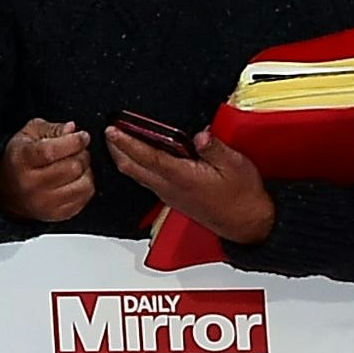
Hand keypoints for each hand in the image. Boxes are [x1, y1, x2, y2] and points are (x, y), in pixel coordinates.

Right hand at [0, 117, 95, 224]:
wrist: (6, 194)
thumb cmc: (20, 160)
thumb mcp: (28, 136)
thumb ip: (51, 128)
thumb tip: (71, 129)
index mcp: (22, 160)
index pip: (53, 151)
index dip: (74, 141)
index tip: (82, 136)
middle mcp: (31, 184)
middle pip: (73, 167)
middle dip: (82, 155)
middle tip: (76, 152)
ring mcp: (44, 202)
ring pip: (83, 184)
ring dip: (86, 172)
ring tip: (77, 167)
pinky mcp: (55, 214)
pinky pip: (84, 198)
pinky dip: (85, 186)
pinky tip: (75, 181)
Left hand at [105, 120, 277, 243]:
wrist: (246, 222)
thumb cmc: (241, 196)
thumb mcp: (236, 165)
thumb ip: (214, 148)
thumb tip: (199, 135)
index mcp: (182, 176)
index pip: (146, 156)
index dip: (127, 142)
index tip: (112, 130)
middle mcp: (169, 186)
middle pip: (131, 166)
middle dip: (115, 148)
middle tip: (107, 131)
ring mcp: (167, 193)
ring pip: (135, 174)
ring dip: (123, 157)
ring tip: (116, 140)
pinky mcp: (170, 196)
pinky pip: (145, 179)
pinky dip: (135, 165)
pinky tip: (137, 157)